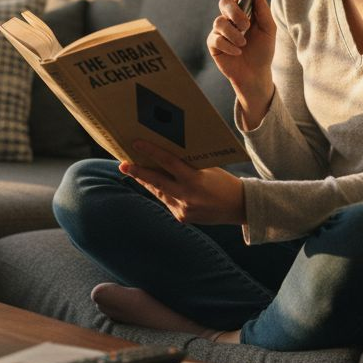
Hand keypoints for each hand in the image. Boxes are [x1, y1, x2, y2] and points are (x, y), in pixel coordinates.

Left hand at [121, 140, 244, 224]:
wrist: (239, 207)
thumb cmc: (224, 182)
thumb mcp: (208, 168)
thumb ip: (188, 164)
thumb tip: (166, 154)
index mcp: (195, 180)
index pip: (169, 163)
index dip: (151, 152)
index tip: (136, 144)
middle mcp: (187, 196)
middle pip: (157, 182)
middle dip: (138, 173)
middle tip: (122, 164)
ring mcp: (183, 209)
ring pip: (159, 192)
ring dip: (146, 181)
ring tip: (133, 170)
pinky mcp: (182, 217)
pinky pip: (166, 201)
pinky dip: (160, 191)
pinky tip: (153, 184)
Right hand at [207, 0, 275, 123]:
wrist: (256, 74)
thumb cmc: (263, 50)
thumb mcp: (268, 29)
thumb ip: (263, 10)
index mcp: (244, 10)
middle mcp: (230, 17)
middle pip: (224, 2)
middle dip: (235, 12)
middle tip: (246, 25)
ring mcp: (220, 30)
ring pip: (219, 22)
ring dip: (234, 33)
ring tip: (243, 44)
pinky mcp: (214, 44)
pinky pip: (216, 39)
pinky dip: (229, 46)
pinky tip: (237, 52)